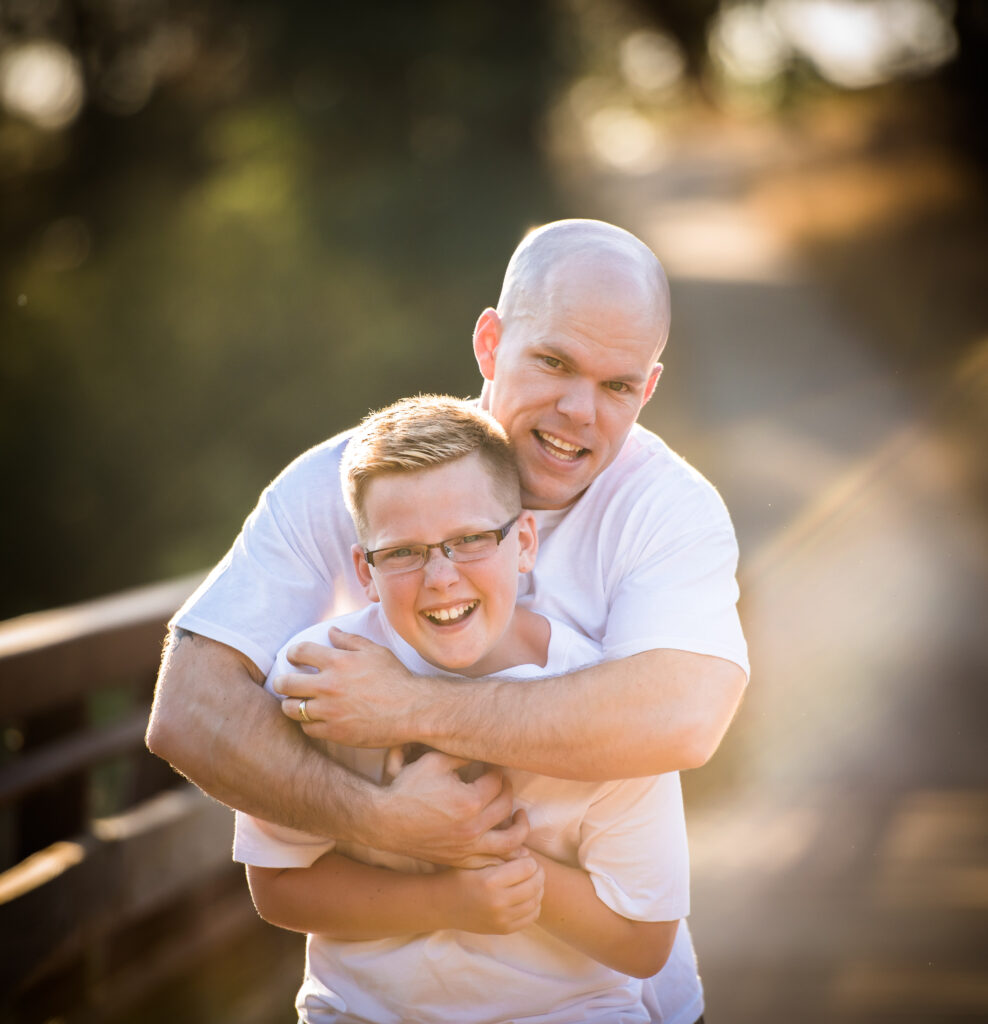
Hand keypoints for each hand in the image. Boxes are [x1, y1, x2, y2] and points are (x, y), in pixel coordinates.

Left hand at [273, 627, 427, 747]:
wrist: (411, 710)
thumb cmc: (396, 678)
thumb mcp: (375, 651)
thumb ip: (349, 640)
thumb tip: (331, 631)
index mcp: (337, 661)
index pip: (299, 652)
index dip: (293, 654)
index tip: (294, 658)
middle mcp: (329, 685)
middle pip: (285, 683)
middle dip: (282, 682)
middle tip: (285, 683)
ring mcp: (329, 711)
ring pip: (291, 709)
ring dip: (291, 705)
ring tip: (297, 703)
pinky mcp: (334, 732)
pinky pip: (307, 728)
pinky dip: (308, 723)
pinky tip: (316, 719)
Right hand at [373, 750, 529, 867]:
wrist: (384, 821)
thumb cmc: (408, 788)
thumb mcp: (434, 761)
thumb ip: (462, 753)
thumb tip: (483, 747)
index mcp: (469, 801)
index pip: (497, 782)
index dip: (497, 770)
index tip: (492, 767)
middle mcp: (472, 827)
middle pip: (505, 805)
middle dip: (506, 789)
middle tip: (501, 782)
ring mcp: (467, 847)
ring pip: (510, 840)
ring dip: (520, 826)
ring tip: (519, 815)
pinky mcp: (460, 859)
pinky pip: (492, 861)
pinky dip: (505, 853)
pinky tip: (509, 843)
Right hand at [446, 853, 543, 933]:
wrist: (441, 906)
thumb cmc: (458, 876)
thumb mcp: (475, 859)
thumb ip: (501, 855)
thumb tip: (528, 855)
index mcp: (490, 881)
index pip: (527, 867)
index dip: (530, 860)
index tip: (526, 858)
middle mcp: (498, 902)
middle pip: (535, 885)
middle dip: (539, 873)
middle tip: (534, 867)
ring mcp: (501, 919)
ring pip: (536, 901)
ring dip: (539, 888)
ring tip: (532, 880)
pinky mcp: (503, 930)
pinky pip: (531, 917)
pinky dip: (534, 905)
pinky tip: (526, 897)